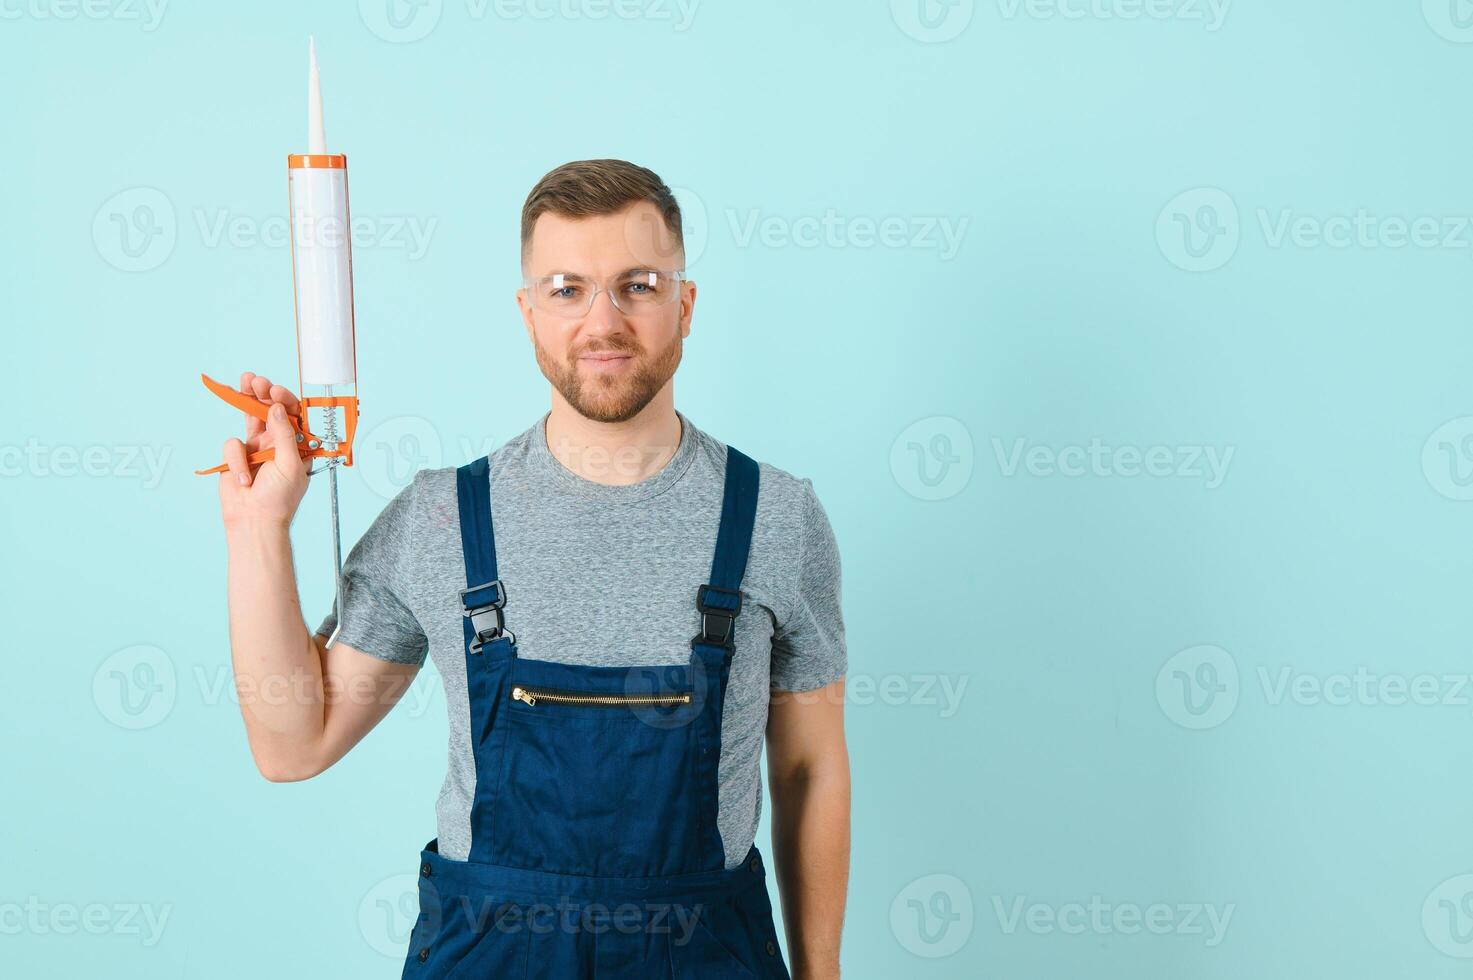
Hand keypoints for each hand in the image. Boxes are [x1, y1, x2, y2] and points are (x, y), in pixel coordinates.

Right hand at [218, 371, 309, 528]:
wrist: (253, 521)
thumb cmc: (278, 499)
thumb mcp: (290, 465)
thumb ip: (284, 435)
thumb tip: (277, 408)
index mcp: (299, 446)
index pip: (295, 416)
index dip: (286, 401)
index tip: (276, 392)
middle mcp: (279, 443)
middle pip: (272, 411)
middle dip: (265, 393)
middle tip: (258, 381)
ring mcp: (258, 448)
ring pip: (252, 417)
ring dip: (249, 399)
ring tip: (247, 381)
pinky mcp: (238, 456)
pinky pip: (233, 445)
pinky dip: (236, 460)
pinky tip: (243, 477)